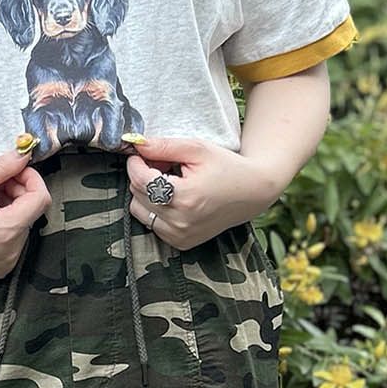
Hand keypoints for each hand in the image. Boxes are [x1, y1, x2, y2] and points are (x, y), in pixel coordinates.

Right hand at [0, 146, 52, 275]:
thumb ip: (4, 166)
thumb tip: (26, 153)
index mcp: (6, 229)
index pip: (41, 199)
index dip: (32, 179)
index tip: (16, 170)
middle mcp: (11, 251)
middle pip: (30, 212)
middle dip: (17, 193)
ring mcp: (6, 263)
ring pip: (22, 226)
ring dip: (10, 209)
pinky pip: (12, 242)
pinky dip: (3, 227)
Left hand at [124, 135, 278, 250]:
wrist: (251, 193)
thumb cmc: (226, 167)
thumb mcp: (197, 149)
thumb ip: (164, 146)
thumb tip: (135, 144)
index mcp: (185, 197)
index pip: (140, 180)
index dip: (135, 163)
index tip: (141, 154)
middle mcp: (180, 222)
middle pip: (137, 194)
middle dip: (144, 176)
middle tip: (163, 165)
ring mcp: (180, 236)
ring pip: (140, 211)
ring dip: (147, 194)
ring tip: (168, 183)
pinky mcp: (181, 243)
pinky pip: (152, 224)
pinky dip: (156, 210)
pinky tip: (174, 199)